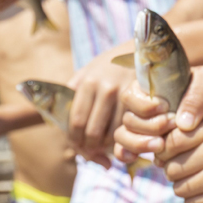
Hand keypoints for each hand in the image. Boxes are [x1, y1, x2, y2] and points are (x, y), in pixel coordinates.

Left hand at [66, 51, 137, 165]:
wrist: (143, 51)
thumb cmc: (111, 64)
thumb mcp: (88, 71)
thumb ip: (73, 92)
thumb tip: (59, 121)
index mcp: (87, 82)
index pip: (75, 121)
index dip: (74, 139)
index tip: (76, 145)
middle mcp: (105, 89)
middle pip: (93, 131)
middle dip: (90, 147)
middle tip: (91, 151)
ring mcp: (125, 94)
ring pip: (112, 132)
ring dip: (107, 145)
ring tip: (105, 146)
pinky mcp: (142, 99)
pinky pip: (128, 126)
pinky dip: (123, 136)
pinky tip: (120, 136)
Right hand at [112, 65, 202, 157]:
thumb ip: (196, 96)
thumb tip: (181, 124)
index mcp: (151, 87)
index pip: (130, 96)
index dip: (143, 106)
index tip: (165, 108)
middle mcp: (143, 106)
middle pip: (127, 119)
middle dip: (146, 127)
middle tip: (169, 127)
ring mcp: (145, 125)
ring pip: (123, 136)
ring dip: (137, 143)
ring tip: (160, 146)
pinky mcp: (151, 141)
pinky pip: (127, 150)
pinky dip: (128, 154)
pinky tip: (138, 158)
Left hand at [157, 117, 202, 202]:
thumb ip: (186, 134)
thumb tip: (154, 156)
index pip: (171, 142)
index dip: (166, 152)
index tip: (173, 155)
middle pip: (171, 168)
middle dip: (175, 172)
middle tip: (189, 169)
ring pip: (179, 188)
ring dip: (184, 187)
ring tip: (200, 180)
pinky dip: (195, 200)